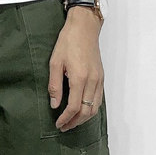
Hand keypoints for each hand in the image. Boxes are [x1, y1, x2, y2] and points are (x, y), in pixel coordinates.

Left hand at [48, 7, 103, 131]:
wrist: (84, 27)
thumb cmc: (69, 41)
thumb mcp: (55, 63)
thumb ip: (55, 86)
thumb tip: (54, 104)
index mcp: (79, 78)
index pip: (73, 107)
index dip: (65, 118)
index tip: (58, 123)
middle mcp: (92, 81)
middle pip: (85, 111)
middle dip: (74, 122)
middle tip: (64, 127)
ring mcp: (99, 80)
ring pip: (94, 108)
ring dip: (83, 118)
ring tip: (72, 122)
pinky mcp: (101, 77)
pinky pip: (98, 100)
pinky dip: (90, 109)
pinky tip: (82, 110)